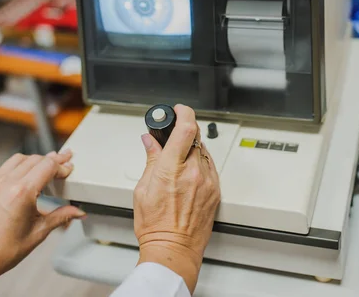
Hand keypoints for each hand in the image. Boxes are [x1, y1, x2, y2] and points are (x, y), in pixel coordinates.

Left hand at [0, 151, 85, 288]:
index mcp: (22, 193)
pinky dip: (22, 165)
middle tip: (65, 161)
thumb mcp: (40, 231)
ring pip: (21, 158)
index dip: (62, 166)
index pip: (48, 167)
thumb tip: (78, 212)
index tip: (69, 169)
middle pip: (36, 159)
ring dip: (37, 159)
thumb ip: (62, 216)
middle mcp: (8, 183)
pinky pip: (8, 166)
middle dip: (53, 159)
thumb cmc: (5, 248)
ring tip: (49, 164)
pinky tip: (29, 171)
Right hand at [134, 104, 220, 293]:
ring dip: (192, 148)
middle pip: (196, 136)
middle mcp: (193, 173)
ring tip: (178, 161)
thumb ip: (151, 159)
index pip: (186, 128)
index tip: (178, 109)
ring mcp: (207, 182)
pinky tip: (189, 172)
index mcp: (171, 169)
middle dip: (184, 131)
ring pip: (204, 150)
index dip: (184, 112)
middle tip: (173, 136)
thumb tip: (150, 141)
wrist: (174, 248)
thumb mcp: (142, 189)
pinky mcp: (215, 190)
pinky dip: (200, 162)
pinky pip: (210, 166)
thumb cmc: (156, 226)